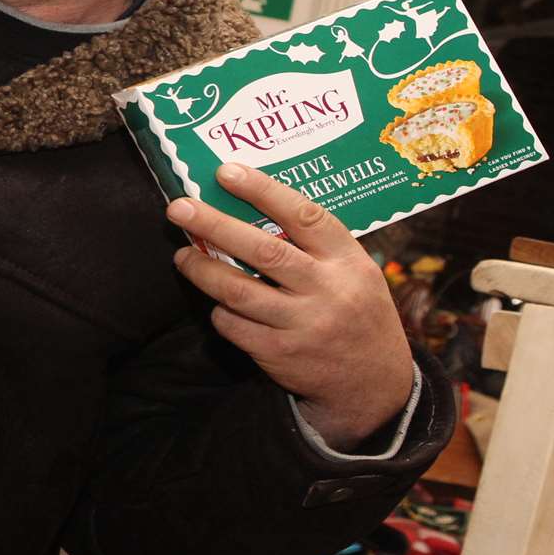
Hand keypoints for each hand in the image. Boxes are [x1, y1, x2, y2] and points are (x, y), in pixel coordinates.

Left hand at [165, 163, 412, 450]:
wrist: (375, 382)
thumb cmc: (355, 311)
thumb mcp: (355, 271)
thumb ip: (315, 245)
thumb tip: (251, 206)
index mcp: (347, 261)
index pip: (304, 216)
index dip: (263, 191)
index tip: (226, 172)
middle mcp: (327, 290)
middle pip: (262, 251)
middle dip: (214, 225)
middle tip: (179, 208)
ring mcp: (303, 324)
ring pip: (238, 291)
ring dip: (202, 270)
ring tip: (182, 255)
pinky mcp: (281, 354)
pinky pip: (234, 326)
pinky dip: (218, 310)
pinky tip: (215, 301)